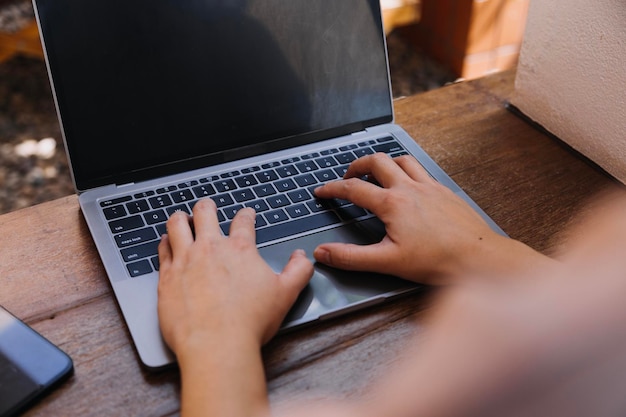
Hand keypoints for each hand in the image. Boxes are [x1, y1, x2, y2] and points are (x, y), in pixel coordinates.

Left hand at [157, 198, 313, 354]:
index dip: (246, 214)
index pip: (243, 221)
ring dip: (180, 218)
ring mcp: (185, 260)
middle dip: (207, 207)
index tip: (246, 214)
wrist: (216, 344)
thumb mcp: (286, 294)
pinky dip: (164, 242)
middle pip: (204, 213)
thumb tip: (303, 257)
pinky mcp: (167, 277)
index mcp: (240, 249)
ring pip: (177, 225)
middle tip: (207, 207)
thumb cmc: (250, 321)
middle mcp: (210, 248)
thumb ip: (298, 271)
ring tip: (181, 218)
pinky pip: (162, 250)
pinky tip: (165, 243)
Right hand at [313, 153, 537, 284]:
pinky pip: (422, 170)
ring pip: (402, 160)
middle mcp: (410, 189)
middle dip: (357, 164)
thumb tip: (323, 253)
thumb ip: (351, 257)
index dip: (333, 188)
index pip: (353, 188)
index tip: (322, 190)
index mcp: (392, 204)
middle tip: (348, 175)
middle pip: (377, 162)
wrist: (478, 258)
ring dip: (385, 162)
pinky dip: (408, 170)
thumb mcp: (387, 262)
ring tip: (376, 173)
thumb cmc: (437, 261)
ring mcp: (430, 187)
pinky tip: (410, 184)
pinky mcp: (445, 192)